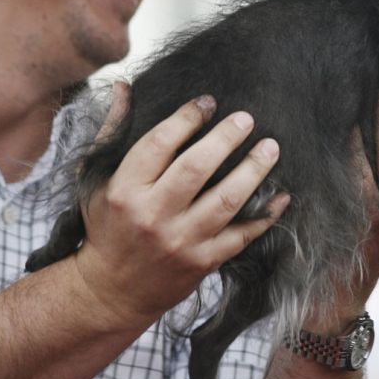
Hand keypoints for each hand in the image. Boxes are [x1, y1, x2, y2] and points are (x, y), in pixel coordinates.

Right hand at [73, 82, 289, 326]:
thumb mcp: (96, 180)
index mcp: (125, 190)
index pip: (160, 143)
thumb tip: (125, 88)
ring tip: (271, 147)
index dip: (187, 118)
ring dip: (254, 170)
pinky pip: (242, 236)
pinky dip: (266, 215)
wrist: (111, 291)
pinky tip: (283, 195)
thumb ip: (113, 132)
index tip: (208, 103)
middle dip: (227, 138)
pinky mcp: (203, 262)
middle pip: (197, 168)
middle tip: (247, 119)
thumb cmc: (106, 228)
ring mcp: (181, 241)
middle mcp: (153, 215)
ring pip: (226, 200)